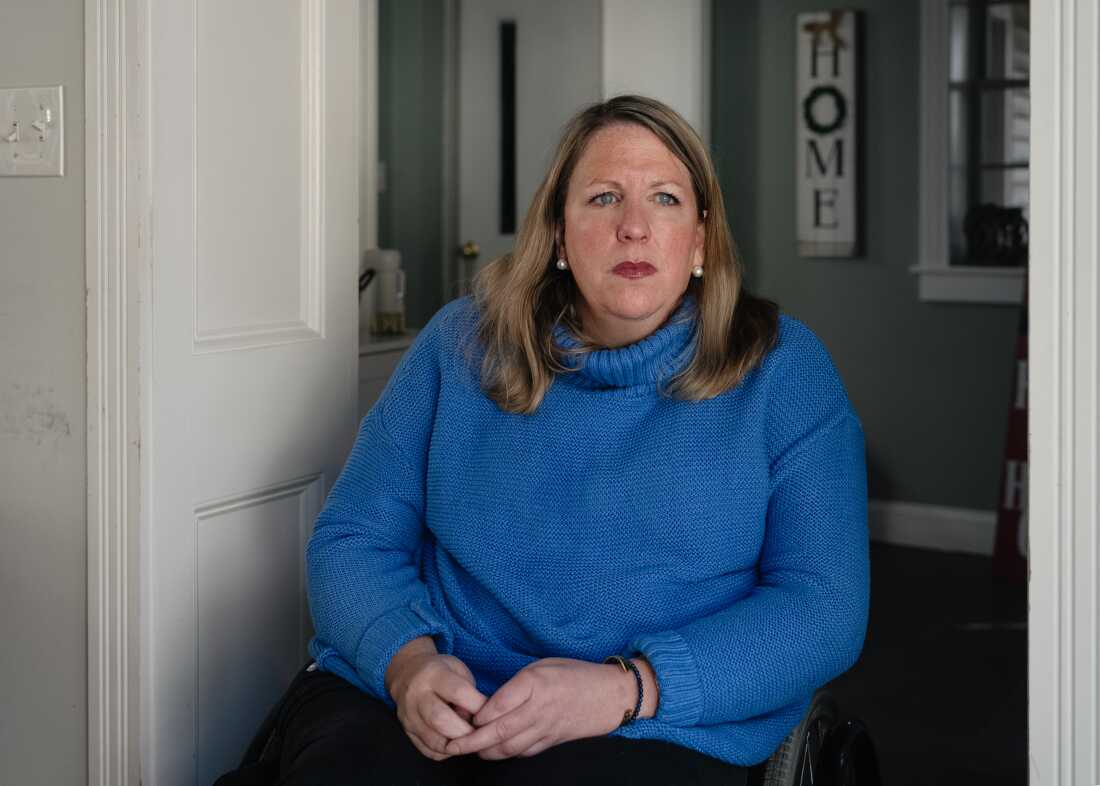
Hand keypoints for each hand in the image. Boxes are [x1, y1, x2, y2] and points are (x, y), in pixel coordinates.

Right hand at [385, 638, 488, 760]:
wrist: (407, 673)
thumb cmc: (440, 671)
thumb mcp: (458, 669)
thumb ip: (468, 692)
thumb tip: (477, 719)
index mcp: (433, 674)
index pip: (458, 692)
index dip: (477, 705)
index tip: (490, 713)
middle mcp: (417, 695)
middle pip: (441, 719)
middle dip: (465, 731)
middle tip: (480, 732)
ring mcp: (409, 715)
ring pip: (433, 740)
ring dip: (456, 745)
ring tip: (468, 739)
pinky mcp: (407, 731)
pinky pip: (428, 750)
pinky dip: (445, 752)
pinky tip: (454, 743)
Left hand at [443, 657, 631, 759]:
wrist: (610, 695)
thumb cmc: (575, 673)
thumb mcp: (544, 665)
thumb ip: (518, 683)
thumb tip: (490, 702)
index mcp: (536, 682)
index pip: (500, 703)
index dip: (479, 713)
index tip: (465, 715)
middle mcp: (540, 708)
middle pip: (500, 730)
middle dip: (472, 741)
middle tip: (451, 745)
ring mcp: (546, 728)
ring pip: (509, 747)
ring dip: (485, 751)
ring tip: (466, 750)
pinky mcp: (552, 741)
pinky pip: (524, 751)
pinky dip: (505, 753)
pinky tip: (494, 751)